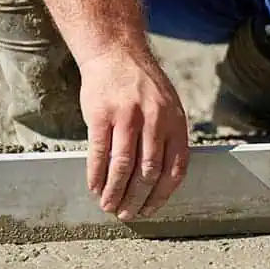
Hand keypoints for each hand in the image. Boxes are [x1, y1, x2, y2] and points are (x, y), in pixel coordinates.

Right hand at [78, 50, 189, 220]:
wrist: (117, 53)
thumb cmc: (144, 86)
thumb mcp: (169, 108)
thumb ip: (169, 138)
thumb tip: (165, 179)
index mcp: (175, 123)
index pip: (174, 168)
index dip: (162, 194)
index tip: (151, 210)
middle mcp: (155, 121)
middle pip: (148, 171)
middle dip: (137, 199)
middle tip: (127, 215)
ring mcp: (127, 117)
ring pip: (123, 165)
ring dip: (115, 191)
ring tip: (109, 207)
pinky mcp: (101, 114)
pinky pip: (99, 152)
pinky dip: (96, 174)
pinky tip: (94, 188)